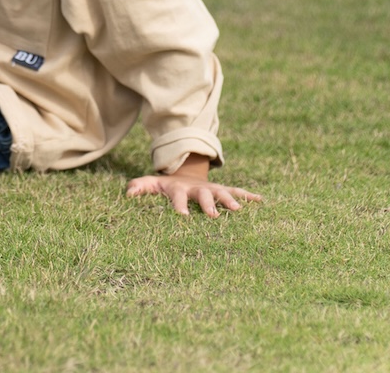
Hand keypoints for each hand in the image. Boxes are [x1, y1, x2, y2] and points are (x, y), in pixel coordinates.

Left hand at [126, 155, 260, 217]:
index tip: (182, 216)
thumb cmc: (167, 186)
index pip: (178, 197)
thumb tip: (128, 193)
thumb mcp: (152, 184)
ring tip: (239, 210)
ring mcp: (212, 188)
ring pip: (223, 193)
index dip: (179, 205)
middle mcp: (197, 189)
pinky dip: (249, 196)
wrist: (185, 174)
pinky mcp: (223, 189)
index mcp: (179, 189)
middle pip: (203, 196)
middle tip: (213, 215)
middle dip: (208, 205)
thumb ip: (140, 186)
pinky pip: (238, 191)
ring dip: (230, 200)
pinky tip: (261, 201)